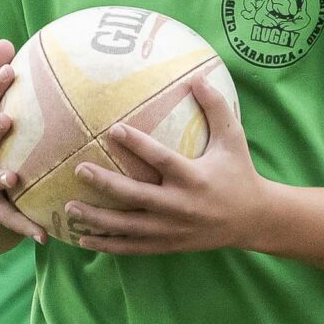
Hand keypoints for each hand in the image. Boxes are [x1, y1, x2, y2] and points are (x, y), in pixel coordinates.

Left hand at [67, 73, 269, 255]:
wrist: (253, 220)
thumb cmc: (239, 173)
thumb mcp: (233, 139)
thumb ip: (216, 107)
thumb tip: (197, 76)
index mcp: (194, 178)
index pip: (161, 159)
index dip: (137, 144)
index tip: (113, 129)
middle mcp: (180, 205)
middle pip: (136, 196)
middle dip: (105, 184)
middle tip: (78, 169)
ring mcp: (172, 228)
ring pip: (128, 226)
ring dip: (97, 219)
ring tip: (69, 207)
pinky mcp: (168, 244)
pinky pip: (132, 247)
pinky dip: (108, 245)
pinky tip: (82, 238)